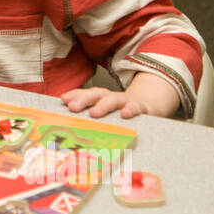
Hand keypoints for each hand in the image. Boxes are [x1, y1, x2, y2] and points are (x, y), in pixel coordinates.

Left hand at [61, 71, 178, 118]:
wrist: (150, 105)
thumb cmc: (121, 113)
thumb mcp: (105, 113)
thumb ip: (88, 115)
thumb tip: (69, 119)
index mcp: (101, 98)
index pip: (86, 94)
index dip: (75, 95)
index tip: (63, 99)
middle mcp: (112, 98)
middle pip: (97, 94)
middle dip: (84, 99)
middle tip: (72, 107)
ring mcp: (127, 102)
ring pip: (114, 100)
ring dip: (104, 105)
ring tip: (94, 113)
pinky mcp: (142, 108)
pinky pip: (137, 108)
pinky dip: (131, 110)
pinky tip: (125, 114)